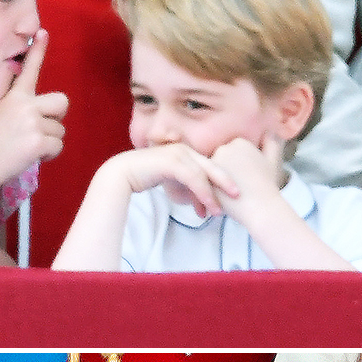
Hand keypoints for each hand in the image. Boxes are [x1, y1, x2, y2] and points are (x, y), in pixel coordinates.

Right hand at [0, 29, 67, 185]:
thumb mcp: (3, 116)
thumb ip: (22, 108)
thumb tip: (44, 113)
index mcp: (15, 97)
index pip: (29, 69)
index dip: (38, 51)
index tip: (42, 32)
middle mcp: (25, 106)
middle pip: (62, 101)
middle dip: (57, 117)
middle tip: (41, 128)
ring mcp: (32, 123)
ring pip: (60, 130)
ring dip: (49, 141)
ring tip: (28, 147)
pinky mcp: (38, 141)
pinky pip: (58, 146)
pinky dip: (49, 154)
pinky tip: (32, 156)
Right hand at [107, 144, 239, 217]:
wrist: (122, 173)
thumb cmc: (146, 177)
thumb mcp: (172, 183)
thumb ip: (188, 190)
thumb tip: (201, 206)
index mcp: (188, 153)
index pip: (210, 166)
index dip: (222, 181)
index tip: (231, 197)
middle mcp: (186, 150)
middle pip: (213, 166)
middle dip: (227, 182)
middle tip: (239, 196)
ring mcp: (179, 154)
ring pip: (204, 174)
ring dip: (214, 194)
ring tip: (220, 211)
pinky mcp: (171, 161)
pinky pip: (193, 178)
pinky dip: (202, 192)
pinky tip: (207, 206)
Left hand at [210, 134, 284, 220]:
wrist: (260, 207)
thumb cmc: (266, 188)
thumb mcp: (273, 161)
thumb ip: (271, 144)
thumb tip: (269, 133)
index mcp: (240, 142)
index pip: (231, 157)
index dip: (237, 172)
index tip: (246, 181)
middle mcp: (225, 148)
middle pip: (219, 165)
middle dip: (225, 178)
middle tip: (239, 190)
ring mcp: (213, 162)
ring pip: (211, 176)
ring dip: (218, 187)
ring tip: (233, 197)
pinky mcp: (204, 178)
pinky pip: (203, 186)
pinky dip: (210, 196)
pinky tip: (223, 201)